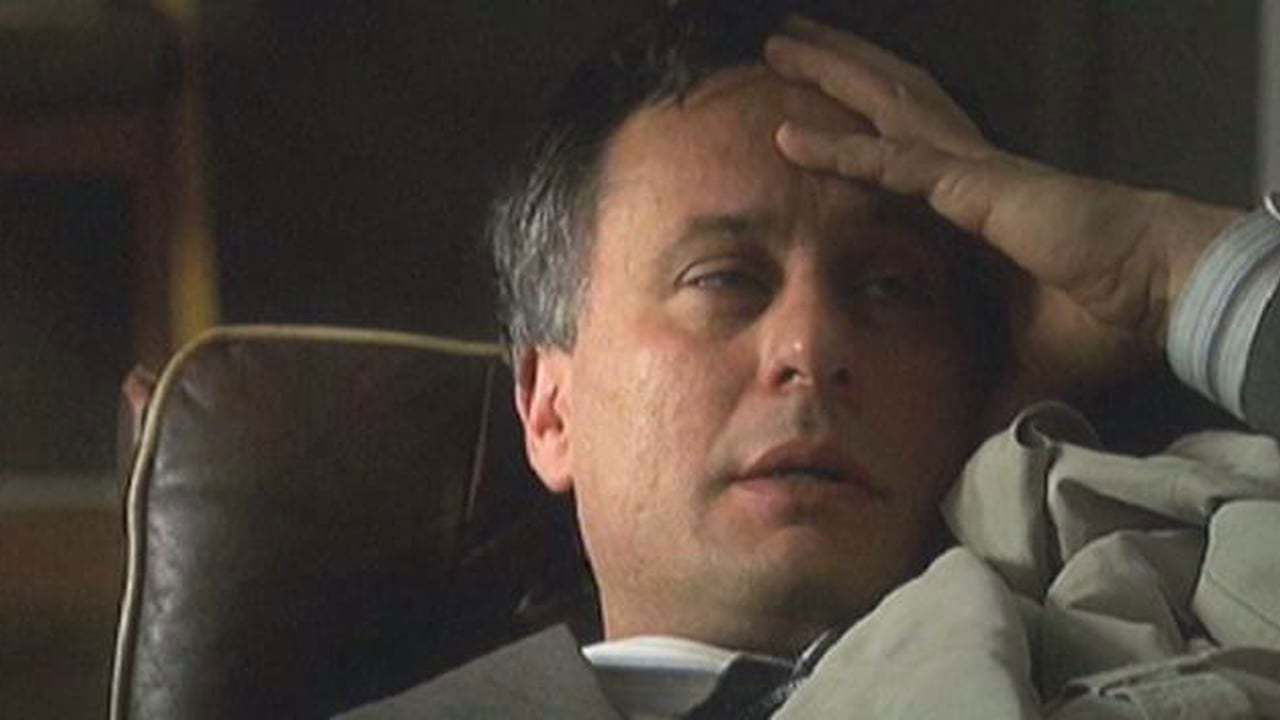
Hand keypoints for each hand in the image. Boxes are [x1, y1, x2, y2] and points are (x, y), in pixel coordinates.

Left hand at [764, 16, 1240, 423]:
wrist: (1161, 299)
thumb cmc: (1106, 322)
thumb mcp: (1019, 367)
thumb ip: (979, 398)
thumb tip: (952, 455)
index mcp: (976, 210)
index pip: (901, 161)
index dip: (856, 138)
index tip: (810, 128)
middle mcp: (968, 177)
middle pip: (887, 110)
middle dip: (837, 77)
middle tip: (784, 48)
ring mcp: (972, 174)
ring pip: (885, 110)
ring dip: (831, 80)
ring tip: (784, 46)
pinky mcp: (977, 187)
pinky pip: (894, 162)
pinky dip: (842, 150)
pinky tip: (791, 138)